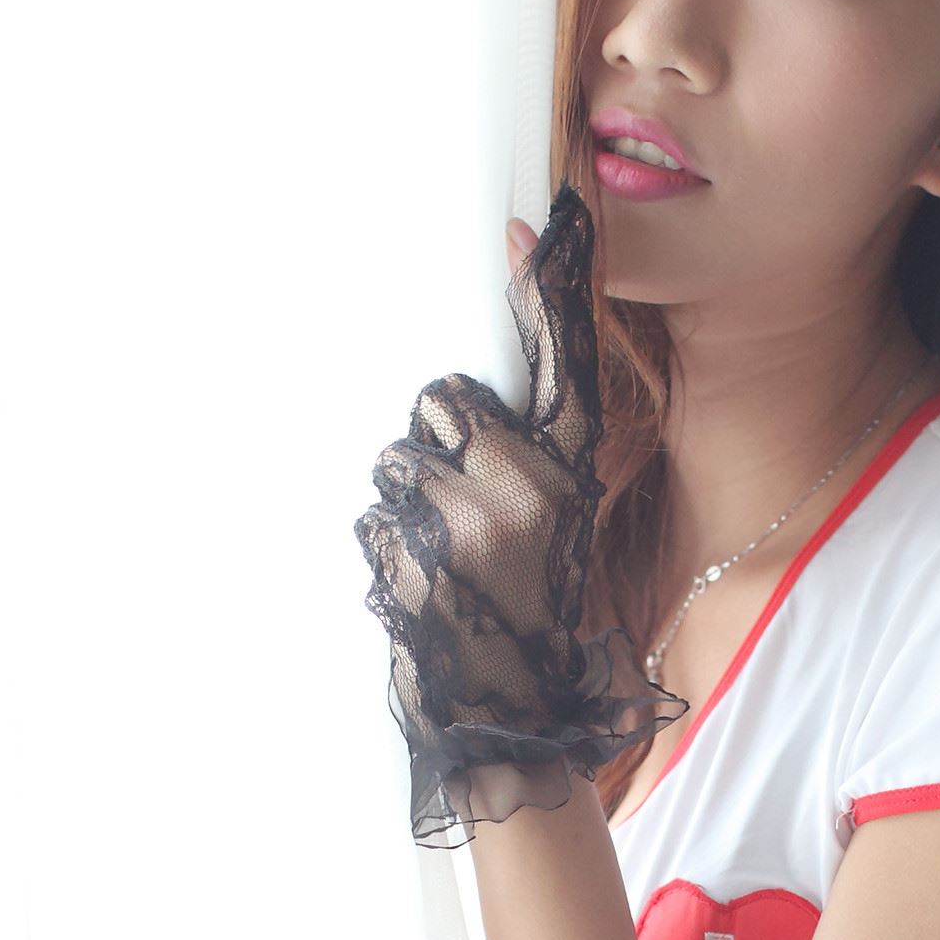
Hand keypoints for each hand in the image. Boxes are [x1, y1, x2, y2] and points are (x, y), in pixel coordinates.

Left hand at [352, 190, 680, 846]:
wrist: (511, 715)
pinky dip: (383, 550)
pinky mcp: (411, 569)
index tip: (527, 225)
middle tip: (464, 509)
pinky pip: (370, 519)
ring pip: (393, 462)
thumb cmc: (533, 603)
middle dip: (434, 446)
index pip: (558, 365)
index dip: (546, 290)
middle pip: (437, 402)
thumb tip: (504, 338)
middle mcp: (524, 494)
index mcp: (569, 474)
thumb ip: (538, 431)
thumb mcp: (562, 513)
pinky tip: (421, 586)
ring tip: (445, 556)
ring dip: (403, 504)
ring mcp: (464, 532)